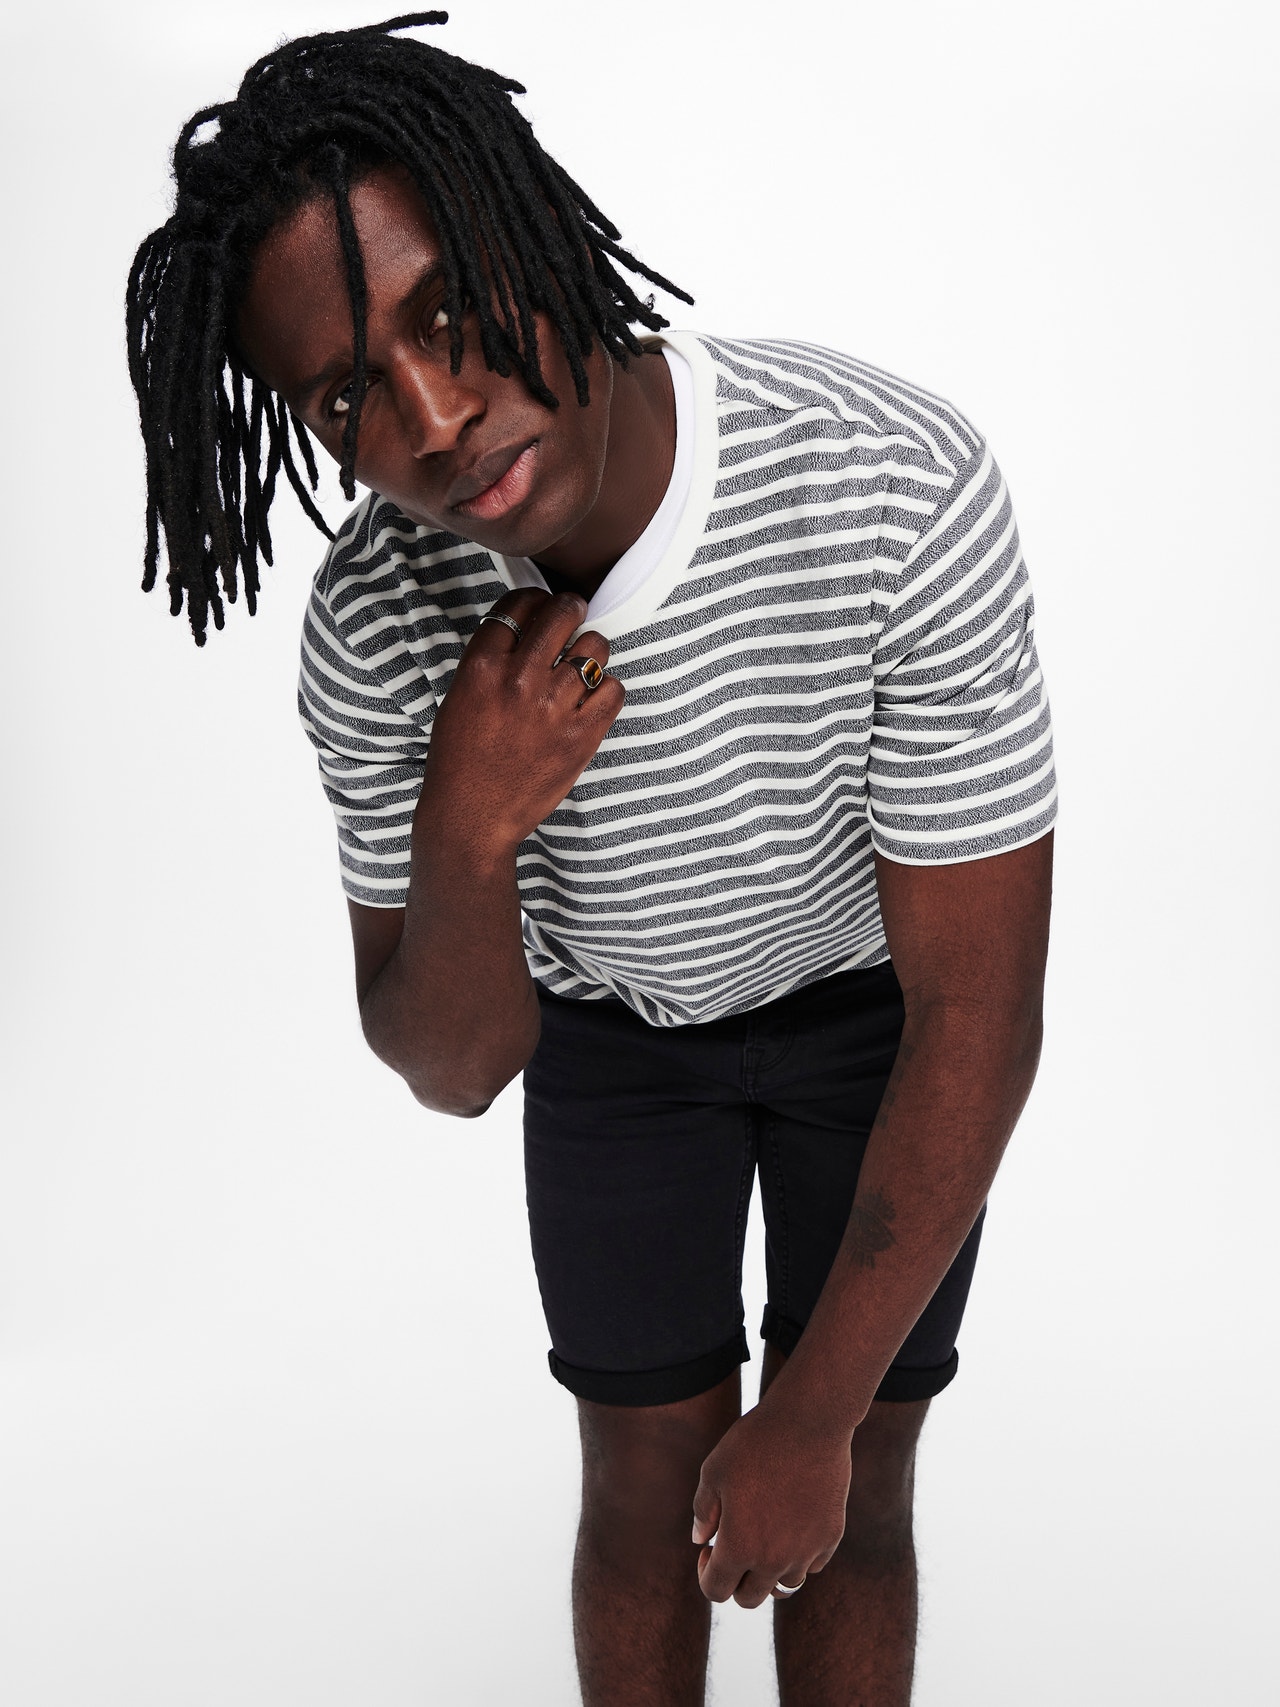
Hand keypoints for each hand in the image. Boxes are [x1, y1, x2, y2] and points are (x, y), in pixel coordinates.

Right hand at [422, 587, 623, 855]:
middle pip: (561, 614)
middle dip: (572, 609)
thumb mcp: (460, 698)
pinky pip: (614, 690)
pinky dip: (607, 690)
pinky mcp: (581, 735)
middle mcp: (519, 679)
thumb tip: (529, 632)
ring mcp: (553, 707)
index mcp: (482, 666)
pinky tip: (592, 699)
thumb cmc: (461, 760)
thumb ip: (492, 662)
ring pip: (594, 649)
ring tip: (583, 665)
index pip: (520, 604)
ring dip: (591, 652)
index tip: (543, 606)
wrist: (472, 817)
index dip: (536, 600)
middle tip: (575, 615)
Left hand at [691, 1397, 852, 1608]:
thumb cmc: (754, 1442)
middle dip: (737, 1580)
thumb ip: (703, 1511)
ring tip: (765, 1536)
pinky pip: (813, 1564)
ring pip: (785, 1586)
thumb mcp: (714, 1470)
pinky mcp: (831, 1537)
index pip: (716, 1591)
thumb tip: (700, 1541)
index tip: (709, 1549)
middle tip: (736, 1547)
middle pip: (750, 1599)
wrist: (809, 1421)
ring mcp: (807, 1552)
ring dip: (770, 1570)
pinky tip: (792, 1523)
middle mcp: (774, 1560)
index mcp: (739, 1547)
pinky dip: (800, 1555)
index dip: (706, 1574)